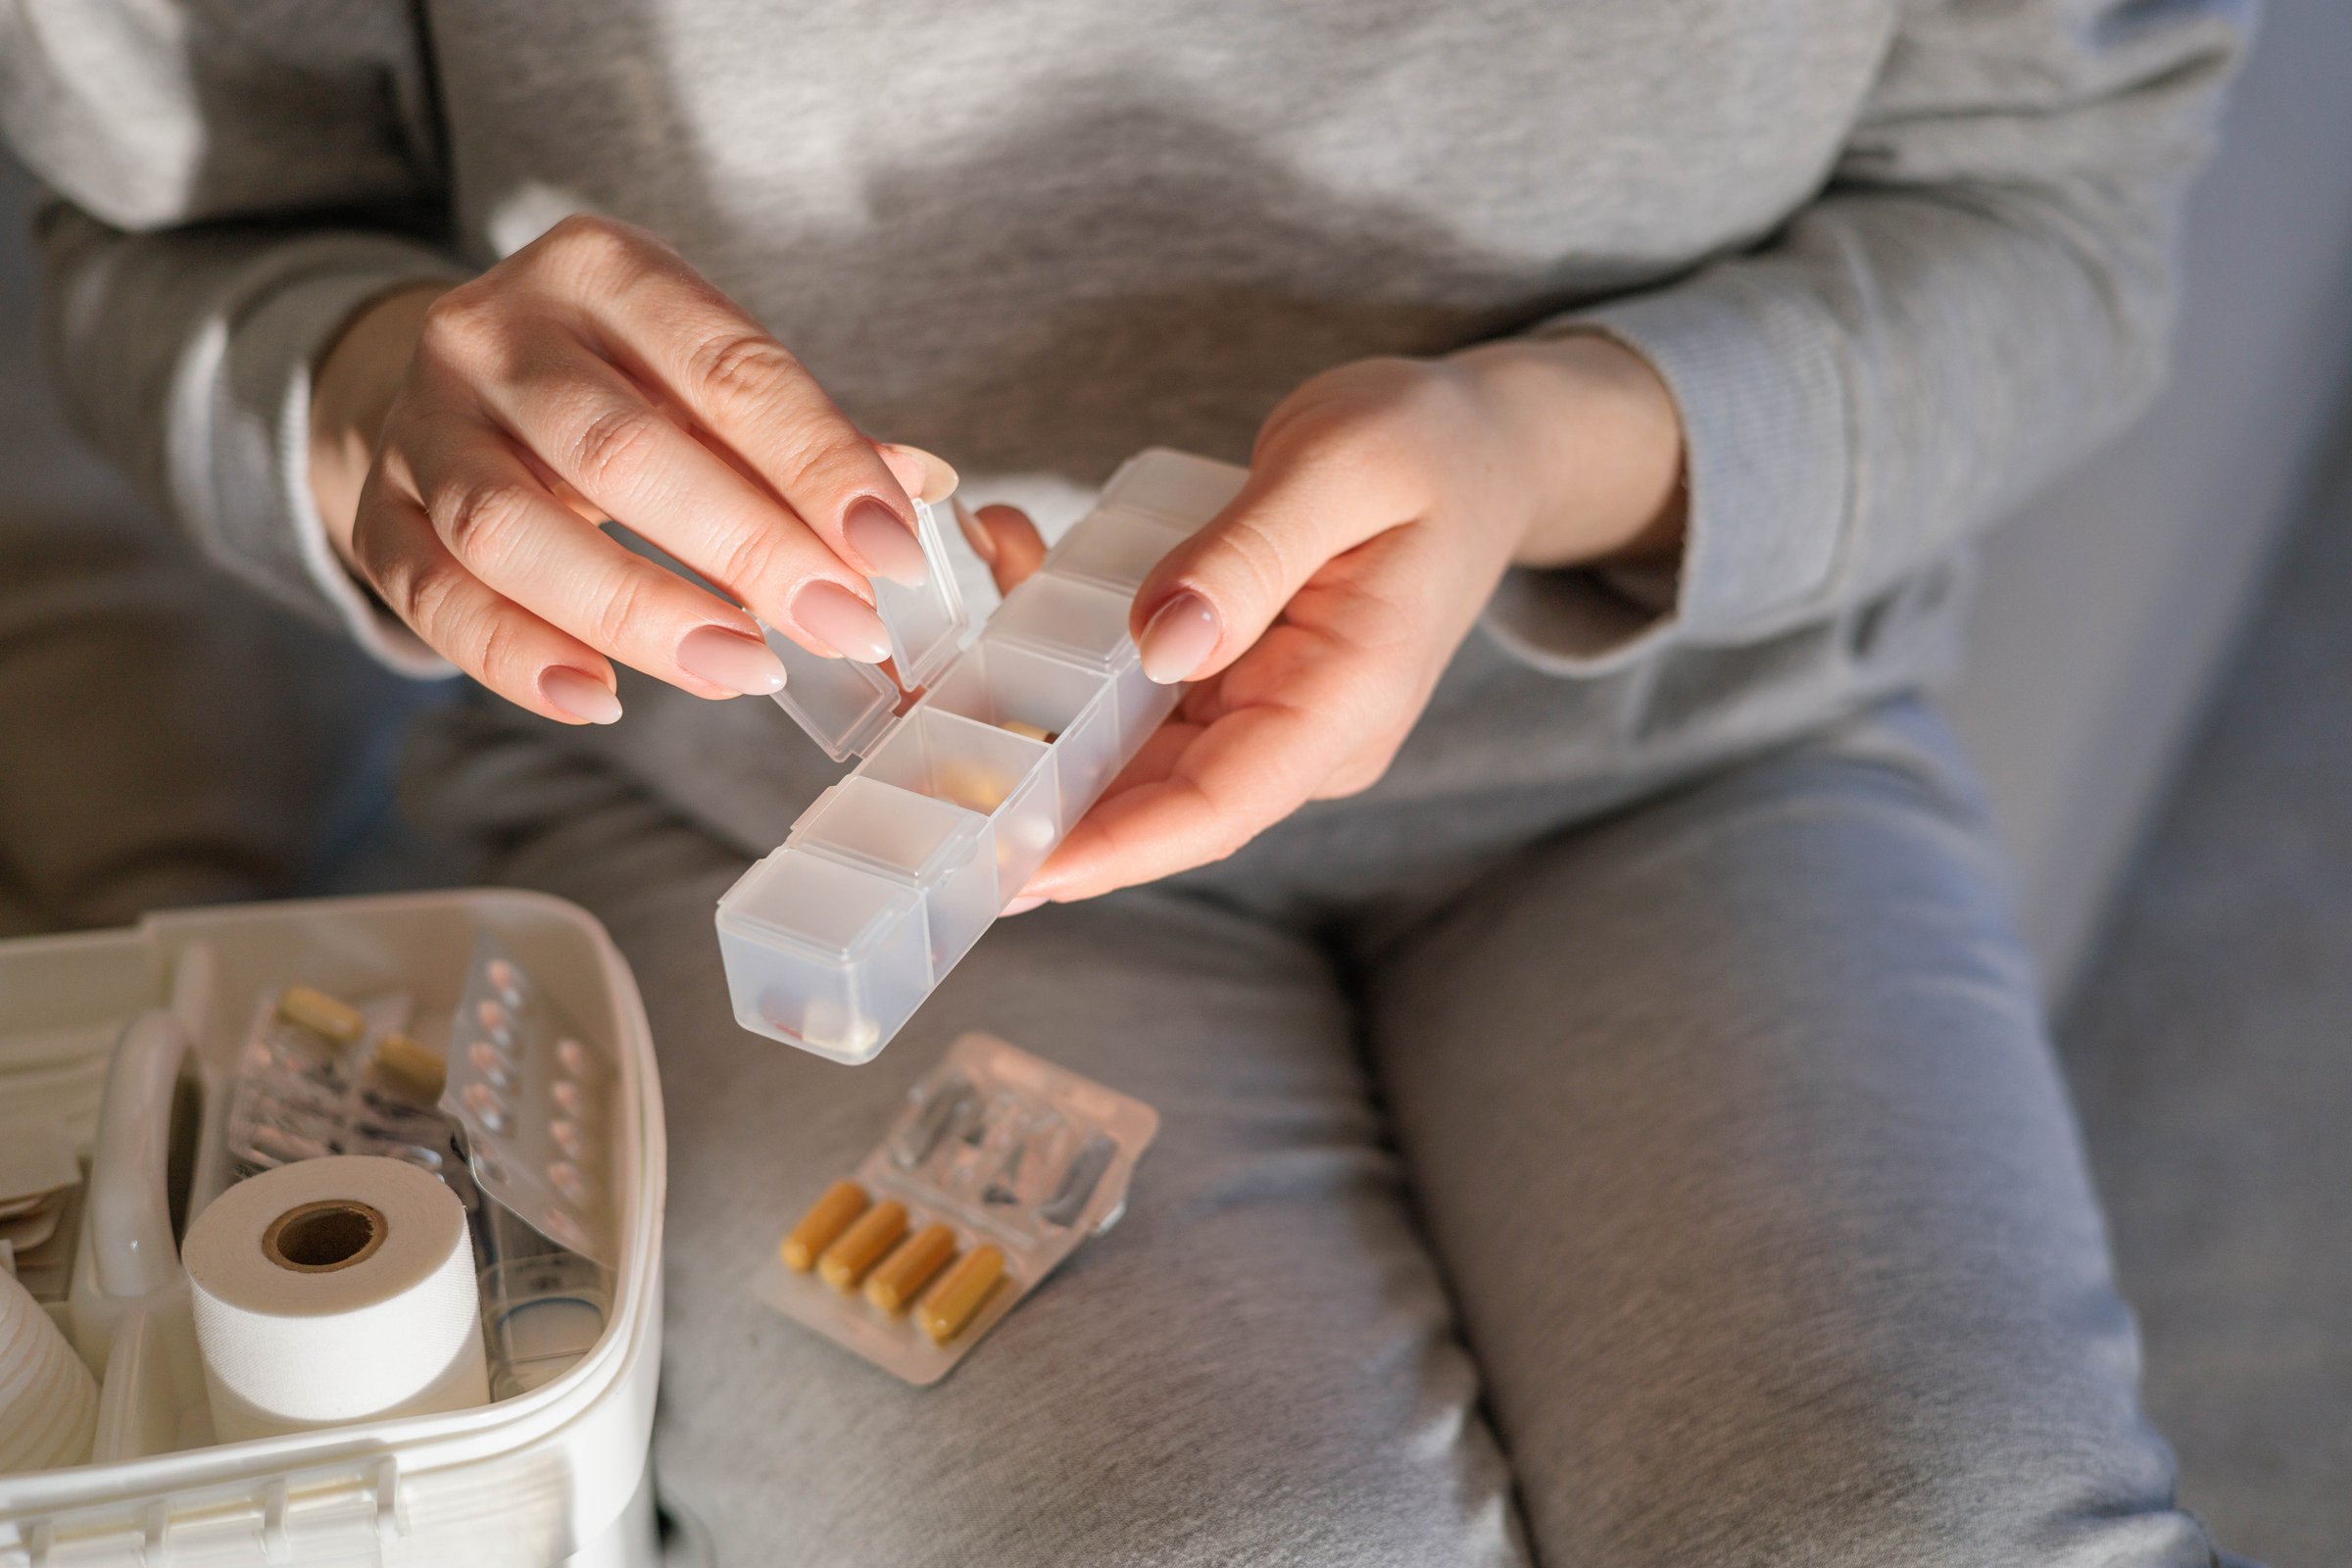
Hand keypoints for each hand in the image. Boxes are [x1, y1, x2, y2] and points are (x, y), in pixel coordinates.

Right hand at [308, 215, 937, 723]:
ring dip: (637, 613)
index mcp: (605, 273)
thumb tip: (925, 489)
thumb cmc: (619, 387)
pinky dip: (518, 659)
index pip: (729, 369)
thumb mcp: (708, 377)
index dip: (820, 464)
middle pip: (620, 449)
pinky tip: (603, 700)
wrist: (455, 387)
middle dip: (746, 547)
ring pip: (511, 530)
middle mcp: (497, 332)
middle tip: (839, 626)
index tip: (894, 552)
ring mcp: (422, 424)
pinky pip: (433, 598)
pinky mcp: (373, 512)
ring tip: (745, 672)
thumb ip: (807, 436)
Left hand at [988, 335, 1685, 906]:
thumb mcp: (1345, 464)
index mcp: (1348, 703)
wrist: (1479, 446)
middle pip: (1155, 800)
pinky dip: (1058, 657)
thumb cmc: (1427, 445)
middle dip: (1035, 802)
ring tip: (924, 674)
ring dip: (1027, 720)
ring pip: (1125, 752)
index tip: (1013, 871)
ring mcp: (1262, 713)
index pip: (1220, 806)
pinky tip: (1002, 577)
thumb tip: (1162, 639)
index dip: (1113, 848)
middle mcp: (1301, 732)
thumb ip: (1252, 551)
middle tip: (913, 790)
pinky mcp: (1229, 681)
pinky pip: (1128, 695)